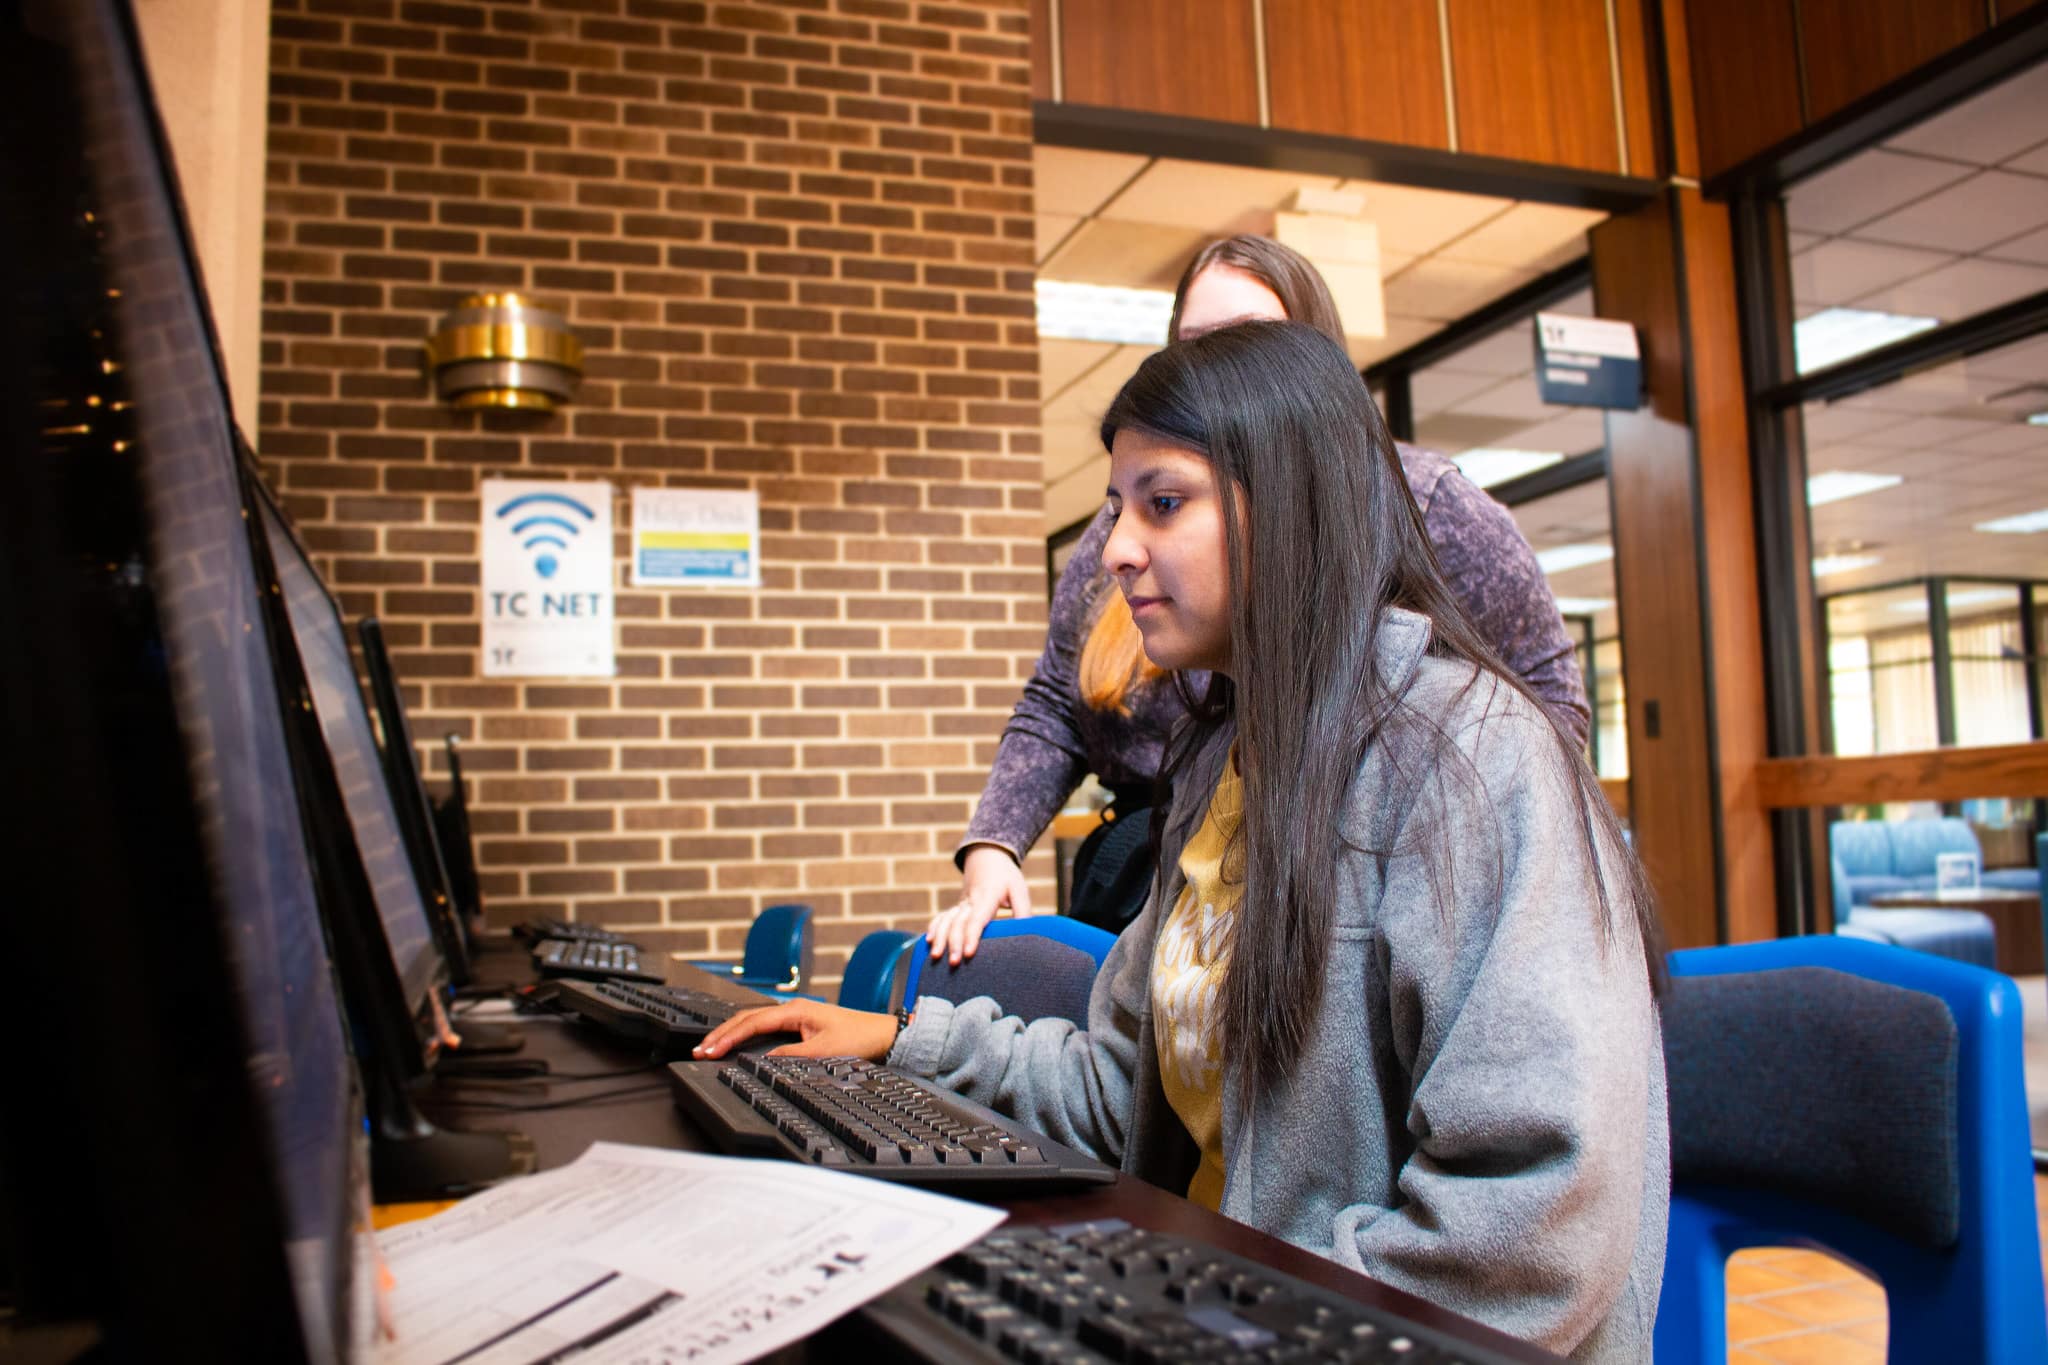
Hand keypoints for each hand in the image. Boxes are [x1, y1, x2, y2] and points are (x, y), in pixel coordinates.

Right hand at [692, 999, 900, 1061]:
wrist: (885, 1036)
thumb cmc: (860, 1039)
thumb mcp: (823, 1052)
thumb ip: (790, 1056)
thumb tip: (762, 1061)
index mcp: (795, 1011)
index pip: (751, 1023)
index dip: (727, 1037)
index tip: (709, 1050)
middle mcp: (793, 1009)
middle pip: (747, 1019)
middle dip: (721, 1034)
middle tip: (699, 1050)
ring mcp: (796, 1016)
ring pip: (754, 1022)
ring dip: (732, 1034)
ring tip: (710, 1047)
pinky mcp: (801, 1025)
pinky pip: (765, 1028)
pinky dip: (747, 1035)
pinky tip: (737, 1043)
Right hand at [927, 845, 1033, 964]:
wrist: (987, 856)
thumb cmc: (1006, 875)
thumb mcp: (1019, 888)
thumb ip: (1023, 909)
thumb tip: (1027, 932)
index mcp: (987, 897)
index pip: (977, 919)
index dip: (972, 936)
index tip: (969, 953)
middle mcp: (970, 901)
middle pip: (958, 923)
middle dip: (954, 943)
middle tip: (954, 963)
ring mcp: (961, 904)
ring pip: (946, 920)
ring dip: (940, 938)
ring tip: (936, 956)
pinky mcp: (957, 906)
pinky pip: (941, 916)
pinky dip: (934, 928)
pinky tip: (928, 941)